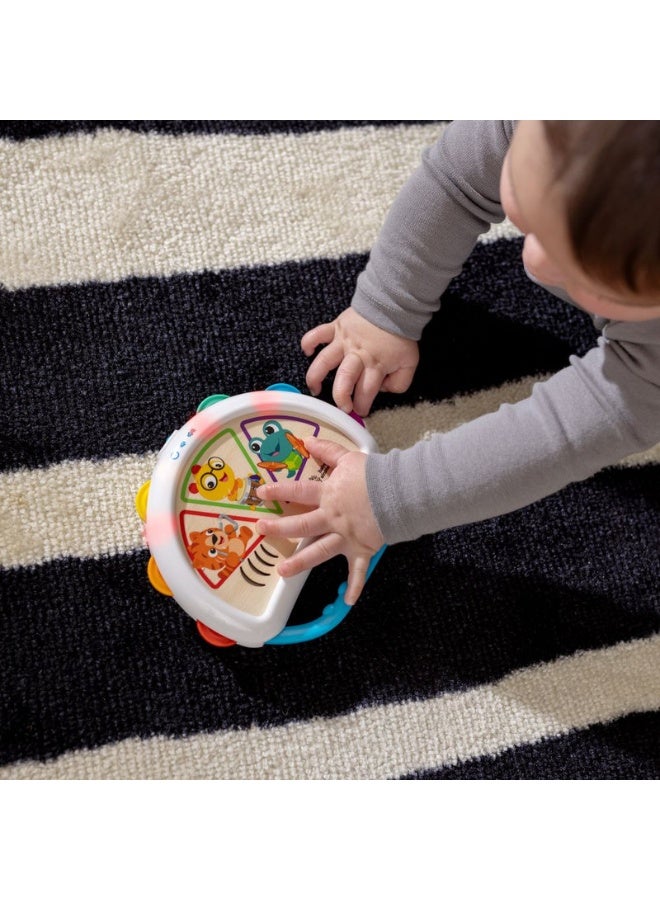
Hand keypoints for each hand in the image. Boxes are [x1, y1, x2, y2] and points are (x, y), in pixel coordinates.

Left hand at [255, 437, 384, 604]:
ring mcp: (345, 537)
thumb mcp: (349, 458)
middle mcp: (332, 518)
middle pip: (301, 525)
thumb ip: (327, 451)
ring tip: (283, 572)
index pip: (298, 492)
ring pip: (318, 551)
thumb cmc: (375, 475)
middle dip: (279, 529)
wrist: (400, 492)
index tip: (261, 494)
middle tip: (262, 531)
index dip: (278, 492)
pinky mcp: (362, 550)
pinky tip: (348, 602)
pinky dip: (355, 586)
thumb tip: (308, 440)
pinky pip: (357, 571)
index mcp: (328, 496)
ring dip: (300, 563)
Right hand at [302, 308, 418, 416]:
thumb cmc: (400, 337)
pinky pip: (317, 334)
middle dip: (340, 396)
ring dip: (316, 377)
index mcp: (375, 365)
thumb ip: (399, 382)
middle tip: (342, 406)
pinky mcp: (336, 327)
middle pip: (344, 379)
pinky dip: (309, 342)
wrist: (393, 307)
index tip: (360, 411)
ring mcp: (344, 341)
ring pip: (324, 361)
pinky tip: (307, 353)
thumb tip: (382, 390)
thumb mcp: (410, 363)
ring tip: (315, 388)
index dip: (362, 405)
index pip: (366, 391)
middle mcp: (357, 355)